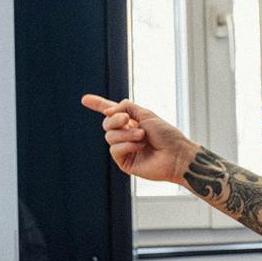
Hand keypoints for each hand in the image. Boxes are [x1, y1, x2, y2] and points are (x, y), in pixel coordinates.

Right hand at [80, 95, 197, 184]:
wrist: (177, 154)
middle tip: (128, 120)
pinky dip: (127, 145)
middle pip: (107, 123)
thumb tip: (108, 111)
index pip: (111, 112)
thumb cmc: (166, 135)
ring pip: (109, 136)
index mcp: (132, 122)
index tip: (84, 99)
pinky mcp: (124, 162)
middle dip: (115, 119)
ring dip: (126, 134)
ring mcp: (125, 149)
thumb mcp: (146, 114)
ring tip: (142, 136)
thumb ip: (127, 107)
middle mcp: (126, 135)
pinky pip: (115, 149)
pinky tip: (140, 146)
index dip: (98, 105)